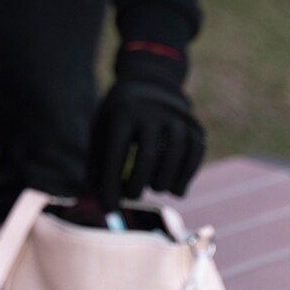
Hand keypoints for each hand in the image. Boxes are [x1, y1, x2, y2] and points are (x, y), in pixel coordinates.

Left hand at [86, 49, 205, 208]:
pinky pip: (194, 155)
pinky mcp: (194, 126)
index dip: (112, 183)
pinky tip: (174, 188)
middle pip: (148, 156)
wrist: (150, 83)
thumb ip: (97, 164)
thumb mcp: (102, 129)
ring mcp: (176, 117)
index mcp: (123, 112)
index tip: (110, 206)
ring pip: (175, 155)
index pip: (116, 153)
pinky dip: (185, 176)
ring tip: (154, 188)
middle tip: (133, 195)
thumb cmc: (119, 116)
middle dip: (139, 184)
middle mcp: (151, 111)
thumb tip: (95, 202)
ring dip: (164, 181)